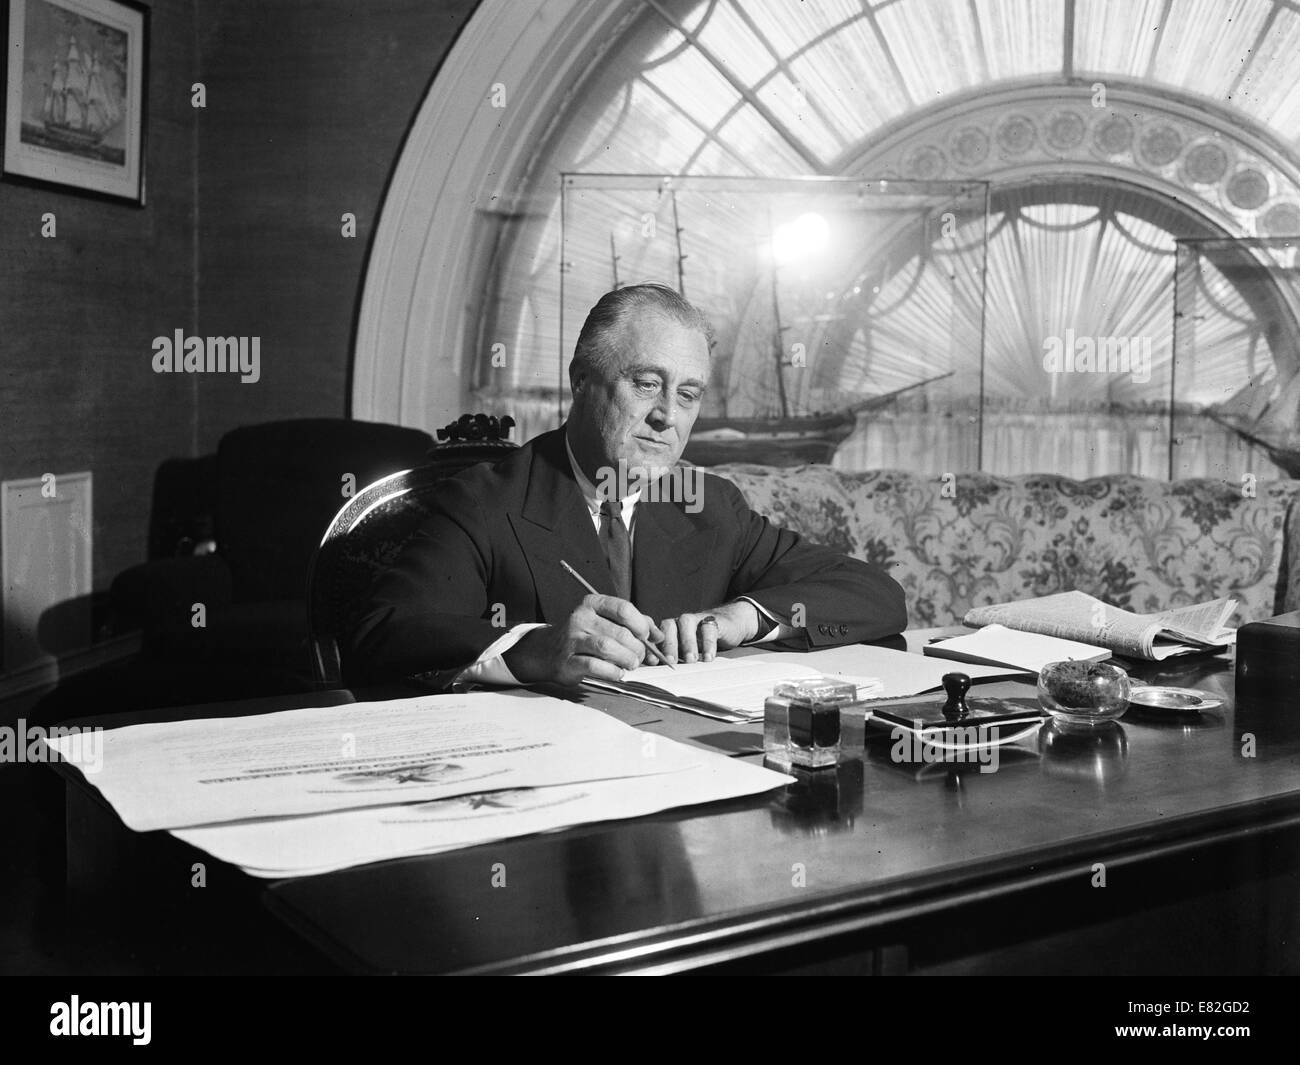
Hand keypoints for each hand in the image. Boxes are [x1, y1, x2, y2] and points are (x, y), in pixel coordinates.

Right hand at [502, 594, 663, 686]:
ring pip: (608, 648)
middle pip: (619, 632)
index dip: (641, 625)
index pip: (623, 609)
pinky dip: (612, 672)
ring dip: (626, 660)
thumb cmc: (585, 636)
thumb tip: (658, 635)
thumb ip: (634, 624)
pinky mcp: (568, 660)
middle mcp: (581, 618)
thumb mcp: (606, 622)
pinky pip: (595, 666)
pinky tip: (617, 673)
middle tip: (639, 657)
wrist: (548, 652)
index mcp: (593, 604)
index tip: (647, 637)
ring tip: (630, 665)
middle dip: (637, 648)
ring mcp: (572, 639)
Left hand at [656, 600, 761, 663]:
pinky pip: (708, 628)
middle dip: (668, 645)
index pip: (656, 636)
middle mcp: (678, 622)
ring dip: (687, 642)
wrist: (726, 627)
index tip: (652, 663)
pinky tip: (709, 657)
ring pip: (686, 624)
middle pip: (668, 627)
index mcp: (667, 631)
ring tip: (691, 660)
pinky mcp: (712, 620)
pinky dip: (708, 644)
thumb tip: (660, 676)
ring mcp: (695, 619)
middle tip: (670, 661)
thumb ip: (673, 661)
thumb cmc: (700, 644)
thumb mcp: (684, 654)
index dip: (652, 648)